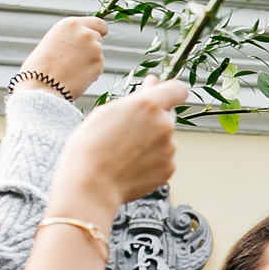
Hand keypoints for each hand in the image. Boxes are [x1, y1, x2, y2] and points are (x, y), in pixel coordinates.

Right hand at [18, 16, 107, 100]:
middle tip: (75, 59)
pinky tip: (75, 76)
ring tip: (70, 69)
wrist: (42, 85)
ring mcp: (95, 48)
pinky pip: (98, 68)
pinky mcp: (99, 64)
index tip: (100, 35)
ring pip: (97, 54)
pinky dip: (90, 72)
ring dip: (90, 60)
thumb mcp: (52, 40)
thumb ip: (70, 37)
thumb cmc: (40, 66)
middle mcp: (86, 33)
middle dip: (91, 47)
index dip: (99, 30)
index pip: (97, 22)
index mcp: (71, 24)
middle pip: (98, 38)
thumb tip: (80, 41)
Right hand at [50, 78, 186, 215]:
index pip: (177, 89)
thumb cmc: (91, 147)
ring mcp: (170, 148)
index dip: (169, 92)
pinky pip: (164, 158)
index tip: (162, 96)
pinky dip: (152, 160)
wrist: (91, 184)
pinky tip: (131, 164)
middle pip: (168, 114)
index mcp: (148, 105)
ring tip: (123, 151)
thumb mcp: (107, 111)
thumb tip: (153, 84)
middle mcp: (165, 124)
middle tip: (128, 129)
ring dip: (151, 141)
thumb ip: (136, 97)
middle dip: (153, 118)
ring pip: (165, 138)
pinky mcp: (169, 168)